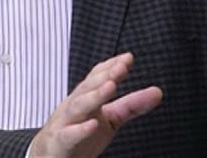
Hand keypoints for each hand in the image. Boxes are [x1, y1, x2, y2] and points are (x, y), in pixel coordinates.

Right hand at [29, 52, 161, 157]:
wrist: (49, 155)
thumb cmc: (78, 134)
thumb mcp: (109, 119)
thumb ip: (131, 106)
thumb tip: (157, 92)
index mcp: (85, 98)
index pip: (96, 77)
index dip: (111, 67)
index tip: (128, 58)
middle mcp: (74, 106)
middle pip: (87, 88)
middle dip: (104, 76)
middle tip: (121, 67)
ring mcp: (64, 123)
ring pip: (77, 106)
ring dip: (93, 96)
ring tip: (110, 86)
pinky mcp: (59, 142)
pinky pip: (68, 135)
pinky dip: (80, 130)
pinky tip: (93, 125)